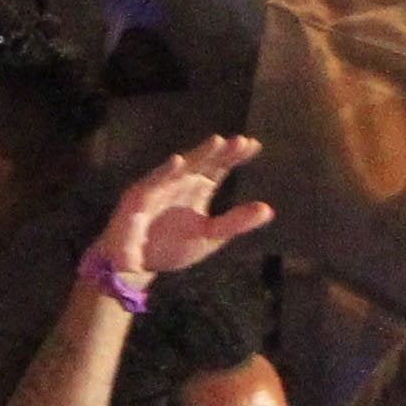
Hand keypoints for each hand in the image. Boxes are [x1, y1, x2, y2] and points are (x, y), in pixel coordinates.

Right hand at [96, 134, 271, 280]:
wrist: (137, 264)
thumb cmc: (172, 246)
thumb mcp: (210, 236)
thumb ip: (235, 222)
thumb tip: (268, 210)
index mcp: (198, 188)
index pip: (219, 167)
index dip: (234, 156)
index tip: (254, 144)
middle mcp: (180, 182)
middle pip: (203, 162)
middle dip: (220, 151)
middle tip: (241, 141)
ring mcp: (159, 187)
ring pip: (181, 167)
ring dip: (198, 154)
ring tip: (217, 142)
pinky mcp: (139, 198)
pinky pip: (152, 182)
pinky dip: (164, 171)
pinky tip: (179, 161)